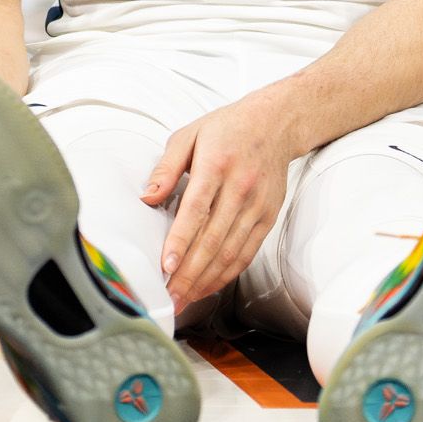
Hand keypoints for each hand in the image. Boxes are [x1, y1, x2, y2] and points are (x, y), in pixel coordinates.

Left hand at [141, 96, 303, 309]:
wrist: (275, 123)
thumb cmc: (226, 129)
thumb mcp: (189, 135)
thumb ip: (166, 167)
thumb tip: (147, 197)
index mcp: (217, 164)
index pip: (197, 209)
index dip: (181, 241)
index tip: (166, 266)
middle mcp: (240, 187)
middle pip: (214, 239)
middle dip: (190, 273)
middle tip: (170, 296)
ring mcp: (257, 204)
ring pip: (231, 251)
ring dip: (207, 280)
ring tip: (185, 298)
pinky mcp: (268, 216)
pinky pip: (247, 252)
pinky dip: (227, 273)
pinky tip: (209, 286)